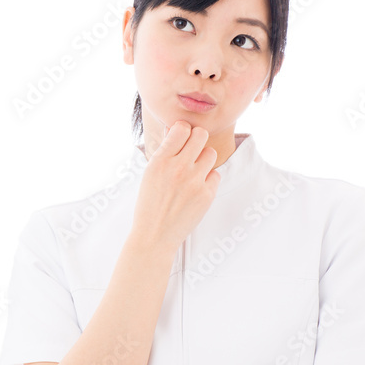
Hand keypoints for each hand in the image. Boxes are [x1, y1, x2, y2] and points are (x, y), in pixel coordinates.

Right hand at [131, 121, 220, 257]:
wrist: (154, 235)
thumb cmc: (149, 204)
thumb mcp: (149, 174)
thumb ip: (164, 153)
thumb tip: (176, 130)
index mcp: (160, 161)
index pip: (182, 128)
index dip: (184, 131)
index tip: (182, 138)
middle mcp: (178, 168)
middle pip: (201, 135)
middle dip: (197, 140)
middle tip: (192, 150)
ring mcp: (194, 181)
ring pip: (211, 153)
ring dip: (204, 159)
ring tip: (194, 171)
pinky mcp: (206, 195)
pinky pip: (216, 175)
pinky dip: (208, 180)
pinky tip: (196, 189)